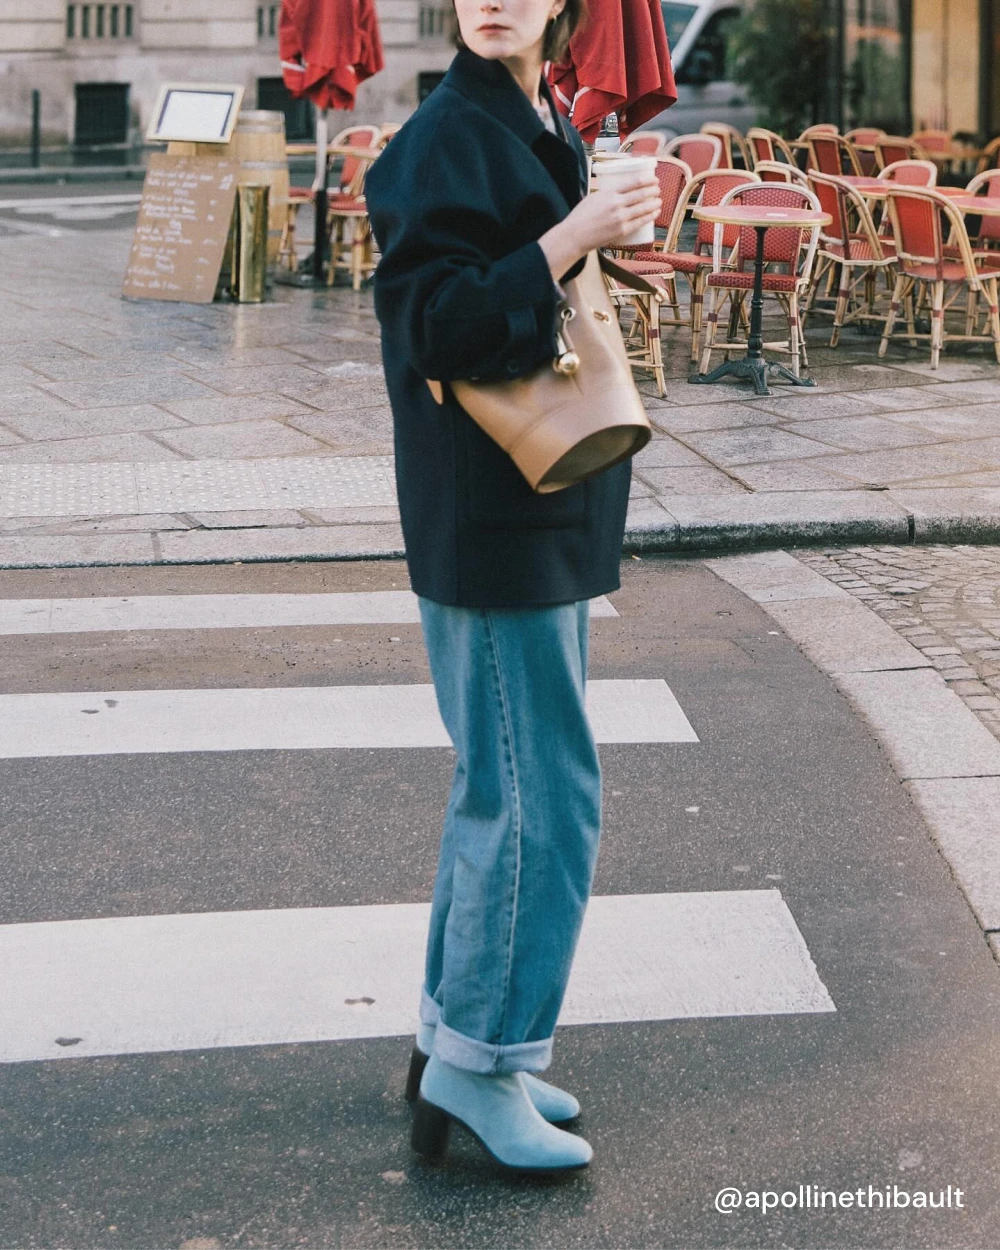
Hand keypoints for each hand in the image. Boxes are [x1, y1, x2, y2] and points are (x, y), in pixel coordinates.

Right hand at [538, 175, 661, 278]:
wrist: (575, 235)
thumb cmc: (581, 216)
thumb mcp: (594, 197)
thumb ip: (608, 193)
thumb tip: (620, 190)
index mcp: (610, 192)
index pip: (634, 182)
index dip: (648, 179)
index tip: (654, 179)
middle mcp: (617, 204)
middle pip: (642, 194)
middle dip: (654, 191)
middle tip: (658, 190)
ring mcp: (620, 218)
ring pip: (644, 208)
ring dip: (655, 203)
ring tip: (659, 201)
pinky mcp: (622, 230)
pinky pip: (640, 222)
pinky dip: (650, 216)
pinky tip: (655, 213)